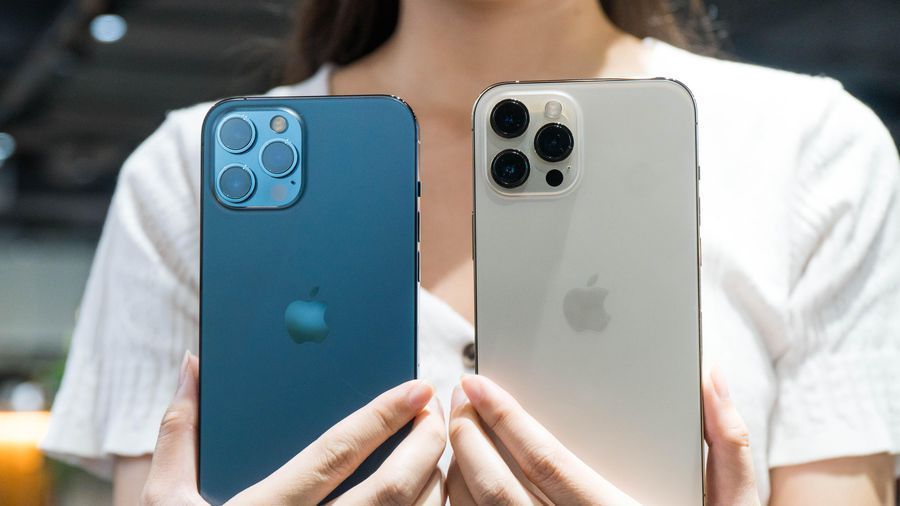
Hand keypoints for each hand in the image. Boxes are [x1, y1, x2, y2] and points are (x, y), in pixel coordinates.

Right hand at [141, 352, 445, 504]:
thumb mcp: (164, 502)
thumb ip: (180, 433)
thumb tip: (194, 366)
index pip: (337, 454)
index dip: (382, 416)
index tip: (416, 387)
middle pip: (390, 489)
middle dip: (426, 443)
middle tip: (436, 412)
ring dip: (433, 481)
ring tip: (436, 452)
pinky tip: (426, 495)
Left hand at [446, 369, 758, 504]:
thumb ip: (728, 444)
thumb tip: (712, 379)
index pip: (546, 462)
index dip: (506, 418)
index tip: (479, 383)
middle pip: (500, 487)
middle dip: (469, 434)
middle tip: (458, 395)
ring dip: (460, 467)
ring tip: (456, 426)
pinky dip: (465, 501)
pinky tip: (465, 474)